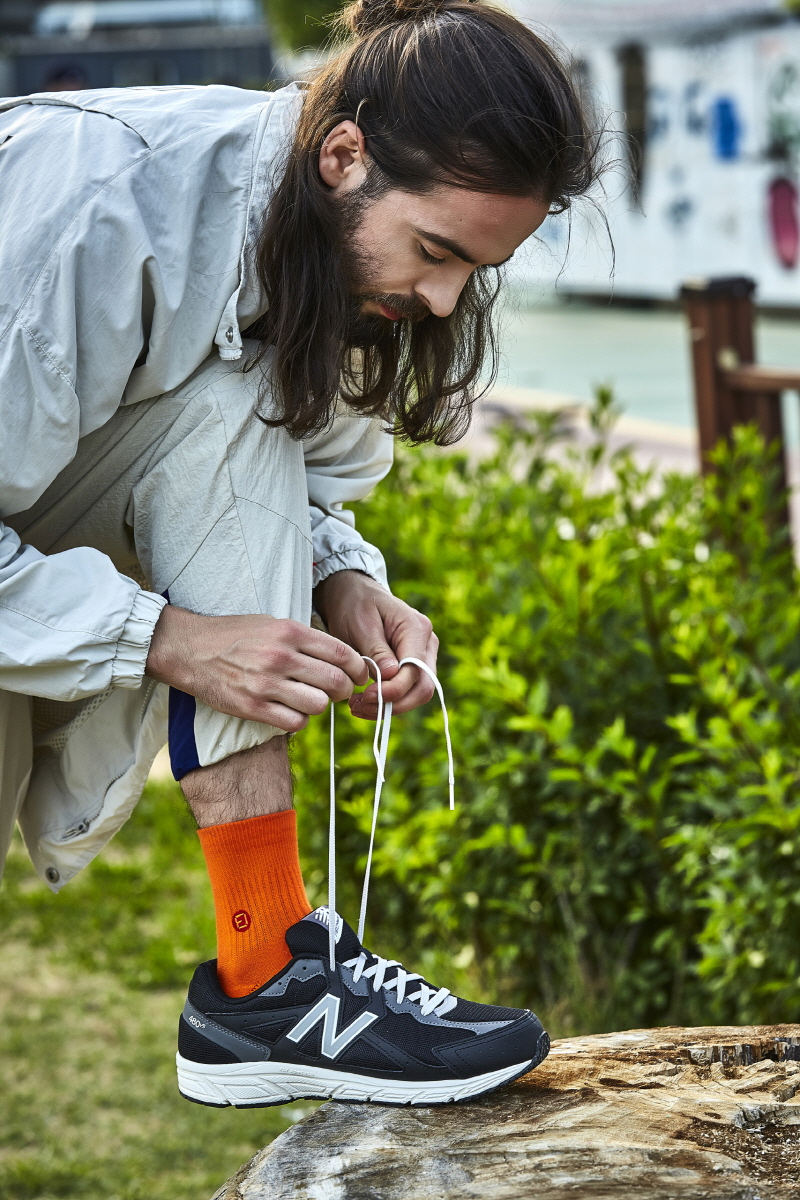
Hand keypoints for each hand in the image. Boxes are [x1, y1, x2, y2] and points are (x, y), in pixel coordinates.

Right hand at [145, 606, 367, 731]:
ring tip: (310, 700)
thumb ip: (305, 639)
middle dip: (344, 690)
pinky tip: (291, 712)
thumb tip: (342, 658)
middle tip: (338, 692)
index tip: (359, 675)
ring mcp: (266, 683)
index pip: (342, 653)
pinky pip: (294, 722)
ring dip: (320, 706)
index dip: (358, 668)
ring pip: (318, 705)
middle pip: (336, 682)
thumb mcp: (273, 624)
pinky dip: (299, 720)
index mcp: (290, 632)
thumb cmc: (235, 635)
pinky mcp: (252, 707)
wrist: (190, 648)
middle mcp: (281, 657)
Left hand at [313, 571, 438, 719]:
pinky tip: (364, 702)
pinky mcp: (412, 664)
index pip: (414, 670)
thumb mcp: (360, 625)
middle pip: (423, 687)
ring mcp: (423, 654)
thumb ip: (376, 650)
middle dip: (393, 704)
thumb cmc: (355, 604)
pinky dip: (388, 701)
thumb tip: (390, 676)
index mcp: (416, 628)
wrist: (354, 594)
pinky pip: (407, 689)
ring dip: (390, 706)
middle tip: (361, 707)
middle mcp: (427, 642)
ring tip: (358, 706)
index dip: (393, 690)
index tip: (365, 697)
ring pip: (417, 693)